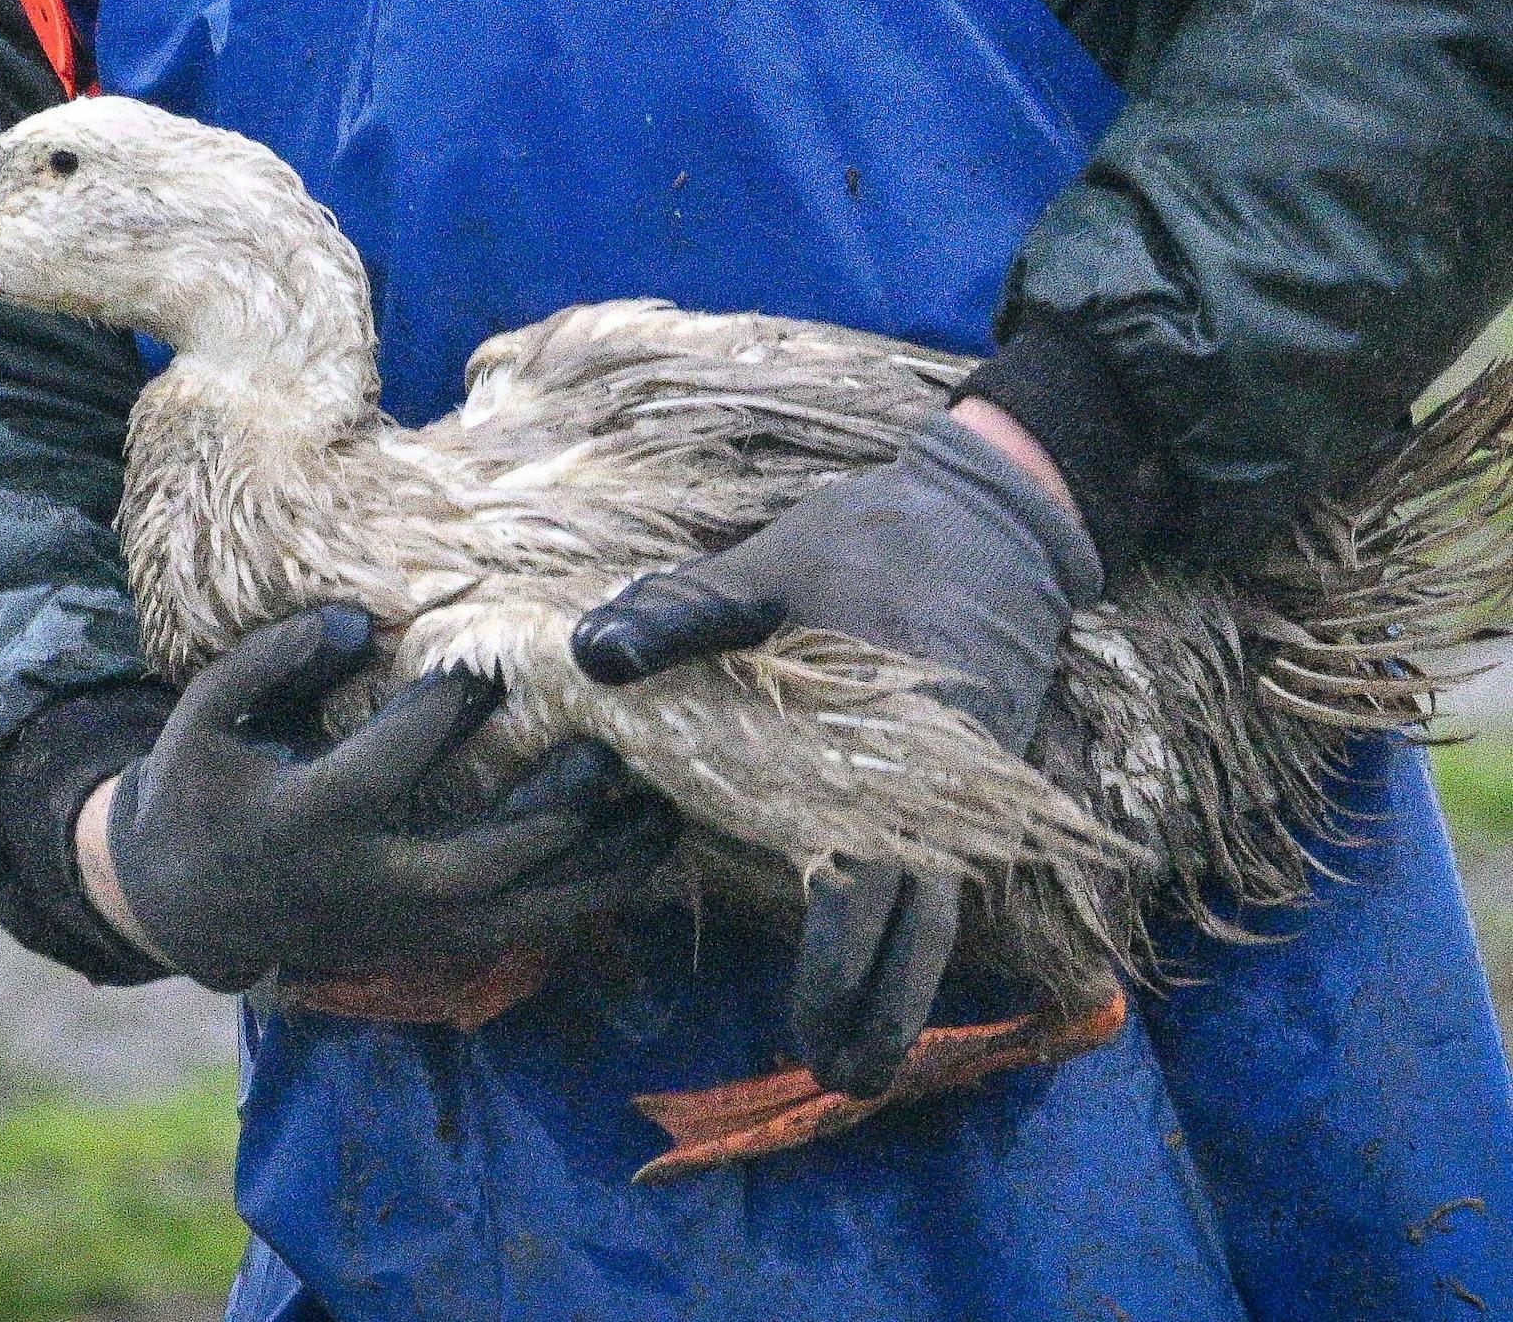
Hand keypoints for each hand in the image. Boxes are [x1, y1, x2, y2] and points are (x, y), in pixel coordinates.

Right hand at [85, 605, 679, 992]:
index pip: (382, 771)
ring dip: (595, 873)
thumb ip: (272, 659)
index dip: (438, 716)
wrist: (190, 904)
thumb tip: (355, 622)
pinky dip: (588, 899)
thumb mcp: (206, 711)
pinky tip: (644, 855)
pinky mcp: (430, 948)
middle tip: (606, 747)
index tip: (493, 664)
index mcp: (302, 823)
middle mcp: (362, 886)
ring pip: (516, 918)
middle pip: (472, 866)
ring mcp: (403, 929)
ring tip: (664, 814)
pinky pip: (524, 934)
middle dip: (547, 813)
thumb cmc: (204, 782)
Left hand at [572, 404, 1100, 1094]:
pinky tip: (886, 958)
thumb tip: (590, 659)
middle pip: (921, 925)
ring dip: (907, 981)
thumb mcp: (774, 561)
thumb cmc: (876, 537)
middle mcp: (933, 788)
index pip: (870, 889)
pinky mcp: (969, 777)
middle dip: (881, 1007)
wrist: (999, 512)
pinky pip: (946, 870)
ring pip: (942, 908)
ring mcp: (961, 787)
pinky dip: (915, 926)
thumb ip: (686, 614)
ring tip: (861, 1056)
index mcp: (883, 751)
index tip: (817, 1036)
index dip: (846, 968)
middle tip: (836, 1076)